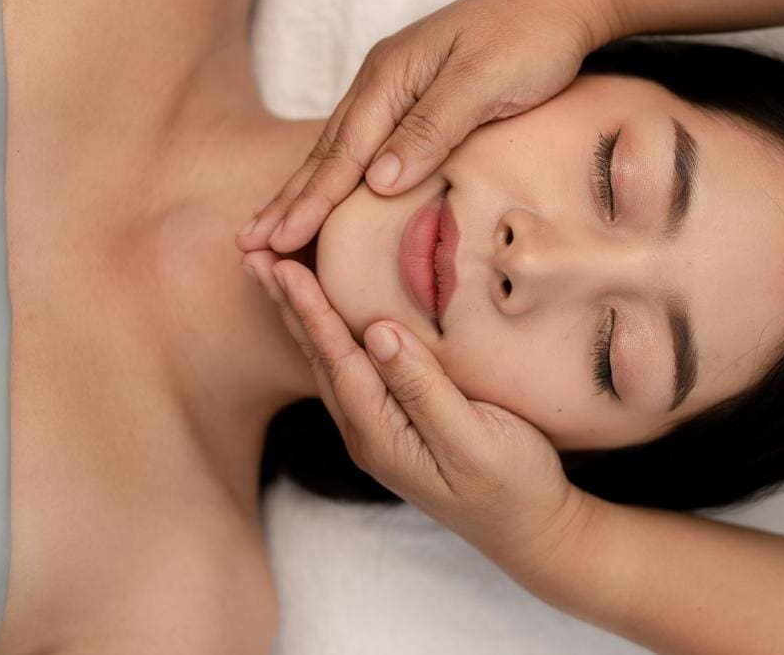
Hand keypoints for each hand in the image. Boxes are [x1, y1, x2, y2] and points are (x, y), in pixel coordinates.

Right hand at [235, 0, 619, 256]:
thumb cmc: (530, 39)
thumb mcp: (483, 83)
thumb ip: (431, 129)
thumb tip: (378, 181)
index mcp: (392, 77)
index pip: (343, 154)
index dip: (309, 202)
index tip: (275, 242)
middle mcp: (383, 80)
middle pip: (327, 151)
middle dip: (287, 200)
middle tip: (247, 245)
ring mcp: (396, 85)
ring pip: (340, 148)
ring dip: (304, 189)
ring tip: (270, 226)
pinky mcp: (415, 94)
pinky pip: (364, 142)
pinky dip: (338, 173)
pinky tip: (327, 191)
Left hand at [242, 249, 598, 582]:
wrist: (530, 529)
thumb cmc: (512, 483)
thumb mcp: (474, 437)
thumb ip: (424, 388)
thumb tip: (377, 333)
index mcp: (381, 434)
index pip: (337, 359)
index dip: (310, 309)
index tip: (282, 266)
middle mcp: (367, 433)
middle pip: (318, 358)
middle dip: (287, 305)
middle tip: (254, 254)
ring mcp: (378, 432)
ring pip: (328, 363)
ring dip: (300, 317)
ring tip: (273, 276)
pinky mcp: (395, 427)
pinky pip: (350, 371)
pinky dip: (329, 335)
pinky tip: (325, 318)